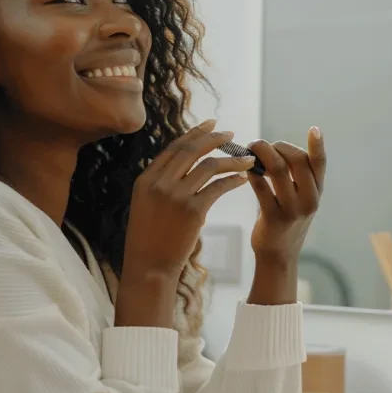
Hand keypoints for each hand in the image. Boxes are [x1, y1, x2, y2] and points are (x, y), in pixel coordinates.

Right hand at [123, 119, 254, 279]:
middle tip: (231, 134)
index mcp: (146, 179)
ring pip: (209, 166)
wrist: (148, 268)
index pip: (174, 148)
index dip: (195, 134)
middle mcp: (159, 183)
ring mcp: (176, 196)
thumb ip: (160, 183)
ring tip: (247, 160)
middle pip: (191, 151)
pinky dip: (232, 180)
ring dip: (231, 160)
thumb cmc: (148, 239)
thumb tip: (183, 165)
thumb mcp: (145, 205)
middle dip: (214, 139)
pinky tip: (242, 179)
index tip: (211, 124)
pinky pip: (218, 187)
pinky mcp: (193, 211)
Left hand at [247, 127, 326, 263]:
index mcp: (317, 191)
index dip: (318, 145)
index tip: (314, 129)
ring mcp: (293, 209)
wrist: (279, 255)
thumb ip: (297, 176)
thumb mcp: (301, 198)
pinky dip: (251, 173)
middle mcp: (309, 199)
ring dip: (260, 154)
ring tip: (250, 150)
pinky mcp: (274, 217)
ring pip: (277, 170)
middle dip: (276, 146)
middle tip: (260, 144)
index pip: (320, 164)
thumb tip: (276, 148)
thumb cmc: (288, 219)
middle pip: (296, 160)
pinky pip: (260, 187)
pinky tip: (245, 170)